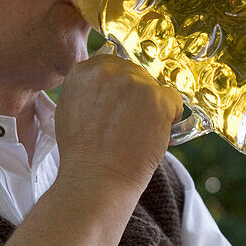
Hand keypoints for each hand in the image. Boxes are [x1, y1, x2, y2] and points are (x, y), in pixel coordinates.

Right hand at [54, 53, 182, 195]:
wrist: (96, 180)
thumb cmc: (83, 155)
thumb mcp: (71, 111)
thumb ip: (88, 89)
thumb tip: (106, 81)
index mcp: (83, 72)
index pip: (112, 66)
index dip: (119, 89)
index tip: (119, 109)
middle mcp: (107, 71)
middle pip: (135, 73)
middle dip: (137, 97)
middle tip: (130, 125)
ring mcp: (133, 82)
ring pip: (154, 87)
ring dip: (153, 107)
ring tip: (139, 133)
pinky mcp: (157, 98)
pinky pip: (174, 100)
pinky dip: (171, 119)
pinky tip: (155, 136)